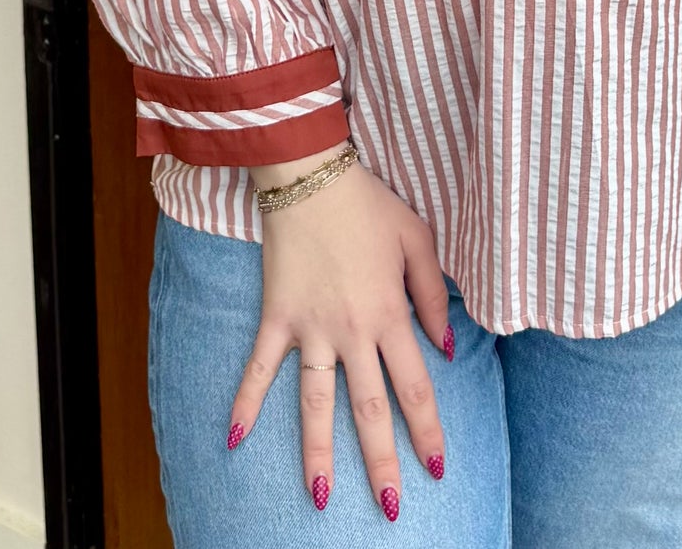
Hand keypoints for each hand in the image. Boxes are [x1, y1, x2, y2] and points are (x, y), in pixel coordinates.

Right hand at [226, 151, 451, 519]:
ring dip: (318, 453)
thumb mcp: (418, 239)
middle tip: (390, 507)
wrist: (312, 175)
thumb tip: (448, 347)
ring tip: (320, 500)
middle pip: (369, 410)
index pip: (413, 387)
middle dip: (381, 462)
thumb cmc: (369, 204)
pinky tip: (233, 438)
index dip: (426, 431)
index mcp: (389, 313)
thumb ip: (433, 295)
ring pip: (316, 403)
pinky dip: (245, 401)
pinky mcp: (277, 317)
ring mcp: (310, 328)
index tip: (435, 468)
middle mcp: (351, 331)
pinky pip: (260, 367)